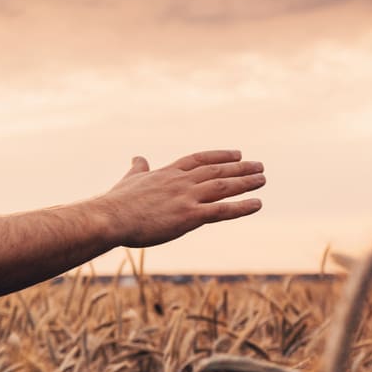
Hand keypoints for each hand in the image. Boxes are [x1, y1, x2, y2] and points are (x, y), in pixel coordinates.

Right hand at [98, 149, 264, 248]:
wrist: (109, 218)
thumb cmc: (116, 203)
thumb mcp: (129, 180)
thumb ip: (138, 169)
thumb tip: (137, 157)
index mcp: (167, 173)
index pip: (199, 159)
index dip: (220, 156)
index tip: (237, 153)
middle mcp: (181, 182)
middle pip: (217, 170)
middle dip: (240, 167)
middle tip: (259, 166)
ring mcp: (186, 198)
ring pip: (224, 186)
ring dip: (245, 182)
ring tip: (262, 179)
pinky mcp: (189, 216)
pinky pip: (222, 210)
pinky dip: (242, 207)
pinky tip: (257, 204)